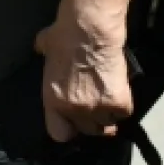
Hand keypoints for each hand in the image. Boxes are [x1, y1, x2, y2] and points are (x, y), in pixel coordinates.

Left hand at [34, 6, 132, 141]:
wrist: (91, 30)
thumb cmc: (65, 36)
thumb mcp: (45, 49)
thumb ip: (45, 57)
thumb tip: (41, 48)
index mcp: (53, 101)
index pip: (59, 134)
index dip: (68, 129)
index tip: (74, 123)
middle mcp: (74, 110)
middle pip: (87, 131)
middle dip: (91, 121)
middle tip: (95, 107)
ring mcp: (97, 109)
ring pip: (107, 125)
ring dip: (108, 115)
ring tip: (108, 101)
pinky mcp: (119, 103)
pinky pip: (123, 113)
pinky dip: (123, 105)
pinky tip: (120, 92)